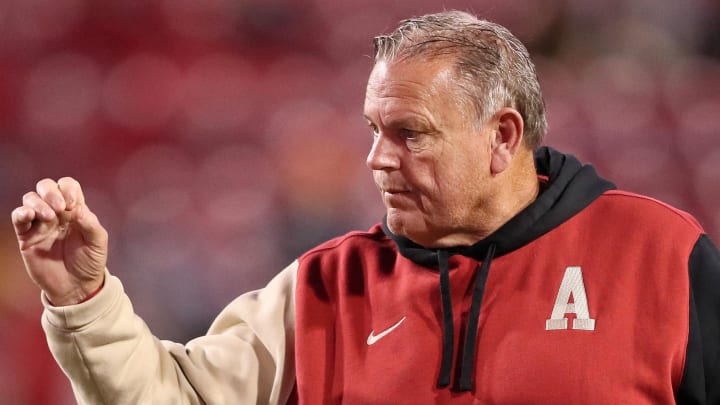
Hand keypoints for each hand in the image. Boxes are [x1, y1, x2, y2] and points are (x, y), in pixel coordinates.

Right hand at [11, 177, 107, 305]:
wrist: (76, 287)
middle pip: (46, 187)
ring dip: (38, 202)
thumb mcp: (98, 243)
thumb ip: (91, 224)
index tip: (73, 205)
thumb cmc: (89, 262)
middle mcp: (56, 213)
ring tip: (48, 217)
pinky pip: (18, 218)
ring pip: (30, 199)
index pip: (67, 186)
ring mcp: (40, 224)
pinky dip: (21, 213)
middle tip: (60, 208)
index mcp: (75, 210)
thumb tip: (78, 209)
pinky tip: (28, 215)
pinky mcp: (27, 237)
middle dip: (50, 191)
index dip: (68, 188)